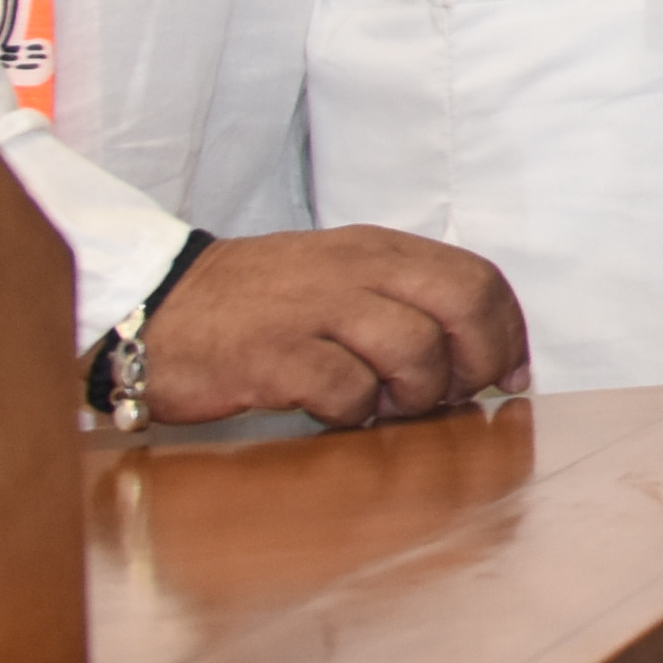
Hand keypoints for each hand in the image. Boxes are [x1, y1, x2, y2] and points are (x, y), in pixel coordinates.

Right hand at [138, 225, 529, 426]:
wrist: (153, 309)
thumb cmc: (257, 306)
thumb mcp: (338, 280)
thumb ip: (403, 303)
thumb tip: (481, 360)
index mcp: (377, 249)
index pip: (478, 278)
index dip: (507, 332)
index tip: (508, 376)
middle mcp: (354, 269)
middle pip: (462, 305)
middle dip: (477, 361)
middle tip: (454, 398)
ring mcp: (313, 309)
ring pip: (415, 349)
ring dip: (414, 394)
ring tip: (383, 407)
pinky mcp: (273, 355)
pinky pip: (348, 390)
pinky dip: (355, 412)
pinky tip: (334, 413)